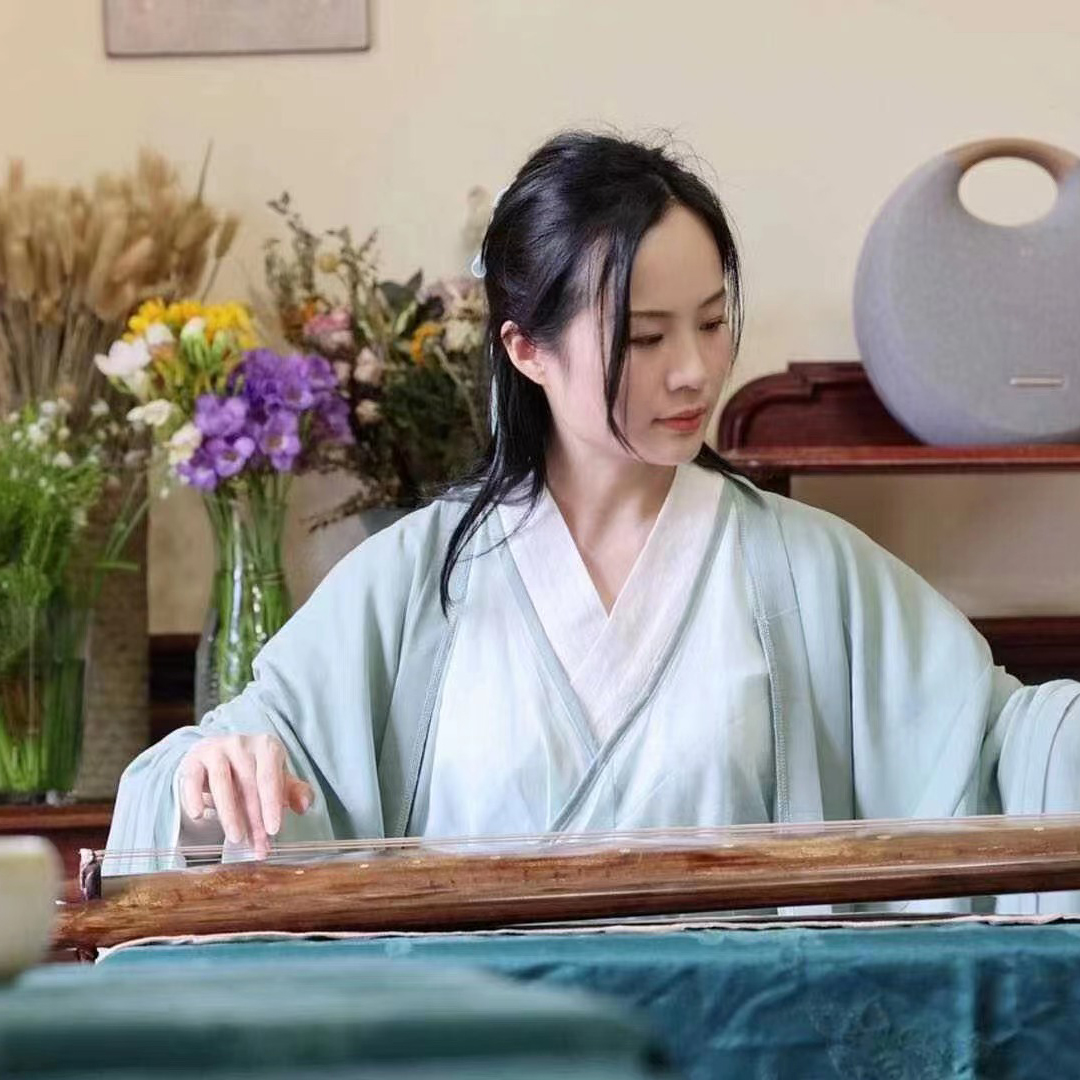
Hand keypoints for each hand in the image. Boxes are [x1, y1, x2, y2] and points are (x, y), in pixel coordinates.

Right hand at [178, 734, 312, 858]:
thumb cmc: (252, 771)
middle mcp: (241, 743)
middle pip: (248, 784)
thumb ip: (295, 792)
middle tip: (257, 846)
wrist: (216, 756)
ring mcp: (216, 749)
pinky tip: (199, 815)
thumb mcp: (276, 779)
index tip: (273, 830)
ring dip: (229, 813)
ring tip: (235, 838)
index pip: (270, 777)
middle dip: (253, 818)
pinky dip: (193, 797)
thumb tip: (305, 806)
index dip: (272, 804)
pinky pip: (193, 779)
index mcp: (266, 746)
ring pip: (222, 782)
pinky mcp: (193, 760)